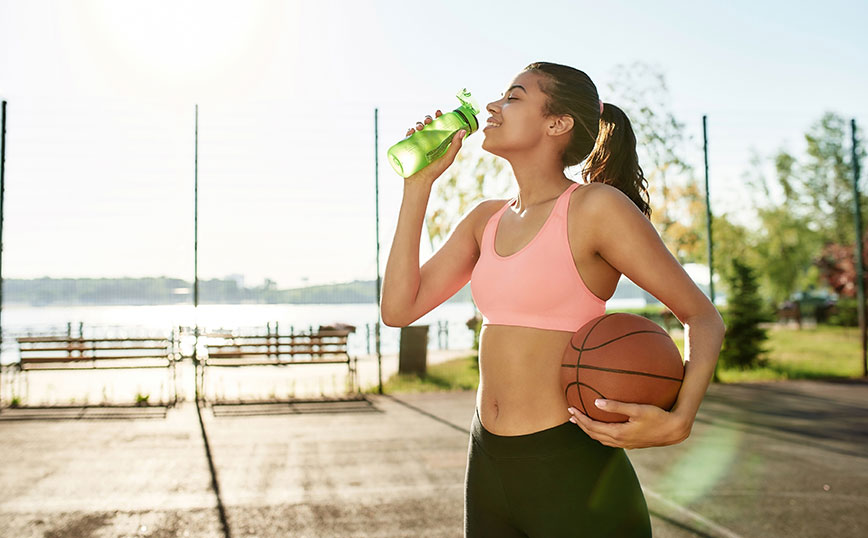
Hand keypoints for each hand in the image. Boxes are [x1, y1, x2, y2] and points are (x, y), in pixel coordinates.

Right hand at [403, 109, 465, 186]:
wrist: (420, 182)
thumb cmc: (435, 171)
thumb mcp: (448, 158)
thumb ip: (456, 146)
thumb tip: (463, 130)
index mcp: (438, 140)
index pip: (439, 125)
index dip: (438, 117)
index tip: (439, 112)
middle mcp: (428, 140)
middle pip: (427, 125)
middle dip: (427, 119)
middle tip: (428, 120)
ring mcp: (418, 143)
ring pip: (417, 129)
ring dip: (418, 124)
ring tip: (419, 127)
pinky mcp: (408, 147)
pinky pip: (407, 136)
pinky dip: (408, 131)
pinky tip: (411, 131)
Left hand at [566, 399, 690, 448]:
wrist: (675, 430)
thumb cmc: (658, 416)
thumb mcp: (638, 409)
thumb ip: (617, 406)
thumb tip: (596, 402)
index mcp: (618, 433)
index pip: (592, 428)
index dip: (580, 419)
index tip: (570, 409)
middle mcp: (620, 441)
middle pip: (594, 435)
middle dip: (581, 425)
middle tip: (571, 415)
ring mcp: (626, 444)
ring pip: (602, 439)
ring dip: (590, 430)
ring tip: (582, 421)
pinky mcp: (632, 443)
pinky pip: (610, 440)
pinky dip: (601, 433)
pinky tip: (603, 425)